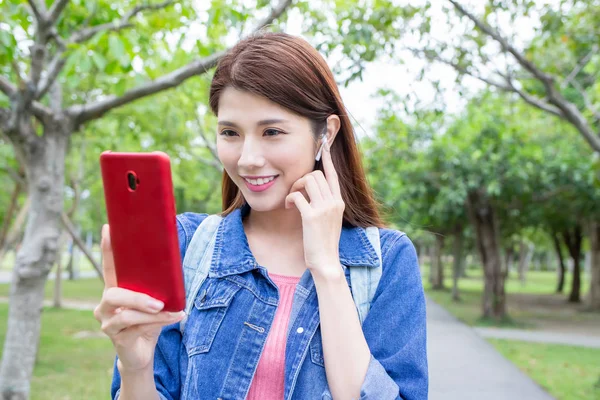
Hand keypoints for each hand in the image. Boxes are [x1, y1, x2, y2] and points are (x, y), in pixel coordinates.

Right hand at [93, 224, 184, 372]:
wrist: (142, 353)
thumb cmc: (148, 321)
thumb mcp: (155, 301)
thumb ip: (157, 286)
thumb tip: (174, 265)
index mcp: (115, 289)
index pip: (110, 266)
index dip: (108, 249)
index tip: (108, 229)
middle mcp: (105, 304)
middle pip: (113, 293)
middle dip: (137, 297)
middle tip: (159, 302)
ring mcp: (107, 321)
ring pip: (125, 313)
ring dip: (151, 313)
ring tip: (172, 311)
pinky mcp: (115, 337)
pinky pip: (135, 327)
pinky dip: (158, 322)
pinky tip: (175, 317)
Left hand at [285, 140, 344, 278]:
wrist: (326, 261)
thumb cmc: (324, 242)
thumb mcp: (329, 220)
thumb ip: (324, 204)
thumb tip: (311, 191)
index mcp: (338, 202)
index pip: (333, 174)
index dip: (327, 159)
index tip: (324, 145)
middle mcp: (334, 202)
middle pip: (315, 175)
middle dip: (300, 180)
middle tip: (294, 193)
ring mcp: (324, 209)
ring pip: (307, 181)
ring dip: (294, 188)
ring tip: (291, 201)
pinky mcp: (312, 216)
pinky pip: (297, 196)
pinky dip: (289, 199)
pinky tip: (288, 208)